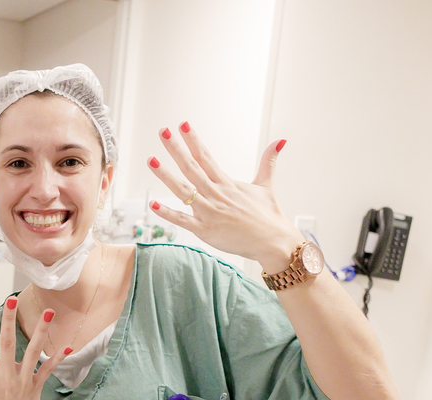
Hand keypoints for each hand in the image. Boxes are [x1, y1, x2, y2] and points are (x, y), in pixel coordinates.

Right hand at [0, 298, 66, 399]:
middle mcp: (5, 376)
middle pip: (6, 342)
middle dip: (8, 320)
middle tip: (11, 300)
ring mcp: (21, 382)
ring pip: (31, 351)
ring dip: (40, 330)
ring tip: (48, 312)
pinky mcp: (35, 388)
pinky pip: (48, 370)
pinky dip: (58, 358)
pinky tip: (68, 346)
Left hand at [147, 122, 302, 270]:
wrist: (273, 242)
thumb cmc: (268, 215)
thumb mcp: (266, 185)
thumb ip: (268, 162)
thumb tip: (280, 140)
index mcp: (227, 183)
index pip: (206, 156)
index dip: (193, 140)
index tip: (182, 124)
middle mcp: (216, 194)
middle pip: (191, 167)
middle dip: (176, 149)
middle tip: (162, 131)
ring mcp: (209, 212)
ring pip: (183, 190)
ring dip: (166, 175)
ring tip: (151, 160)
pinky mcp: (205, 230)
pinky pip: (182, 220)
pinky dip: (167, 213)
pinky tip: (153, 203)